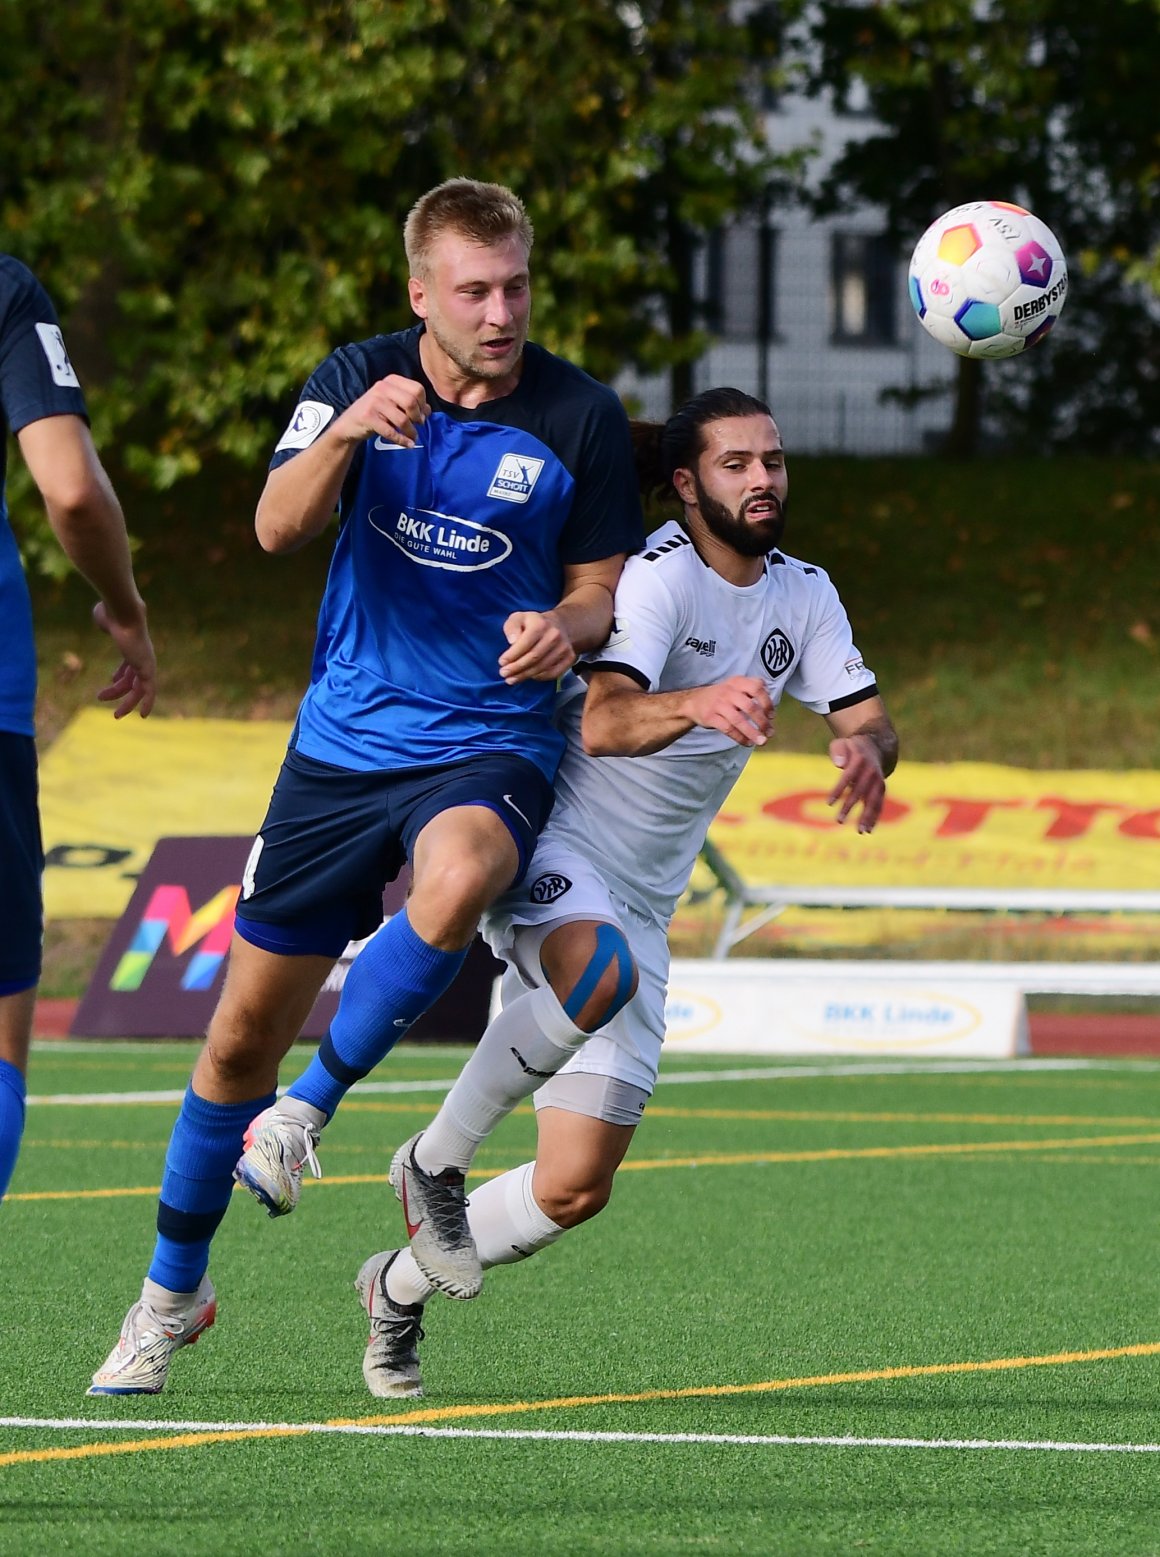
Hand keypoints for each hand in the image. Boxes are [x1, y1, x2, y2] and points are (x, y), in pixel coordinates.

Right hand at [92, 600, 157, 717]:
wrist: (123, 613)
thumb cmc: (111, 612)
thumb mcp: (104, 617)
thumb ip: (105, 622)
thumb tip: (103, 619)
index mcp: (132, 646)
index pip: (129, 664)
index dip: (120, 674)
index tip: (111, 679)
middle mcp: (141, 656)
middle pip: (131, 678)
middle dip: (118, 691)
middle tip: (102, 698)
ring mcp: (146, 664)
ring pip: (138, 689)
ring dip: (127, 703)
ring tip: (116, 715)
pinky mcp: (148, 670)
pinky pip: (149, 691)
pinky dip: (148, 703)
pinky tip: (143, 715)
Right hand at [333, 374, 430, 448]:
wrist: (349, 424)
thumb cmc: (375, 413)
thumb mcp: (393, 404)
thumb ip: (410, 404)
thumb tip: (428, 411)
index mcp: (391, 381)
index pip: (417, 389)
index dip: (423, 404)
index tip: (422, 415)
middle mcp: (382, 387)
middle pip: (411, 402)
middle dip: (418, 417)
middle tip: (418, 425)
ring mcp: (374, 401)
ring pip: (402, 419)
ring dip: (411, 432)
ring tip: (413, 437)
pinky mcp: (367, 417)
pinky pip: (390, 431)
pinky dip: (402, 440)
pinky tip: (408, 444)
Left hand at [499, 610, 575, 683]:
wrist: (559, 626)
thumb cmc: (533, 624)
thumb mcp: (518, 618)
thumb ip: (511, 627)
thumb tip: (512, 641)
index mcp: (540, 624)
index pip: (525, 643)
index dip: (512, 655)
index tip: (502, 662)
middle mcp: (554, 636)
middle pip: (533, 658)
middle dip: (517, 668)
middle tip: (504, 674)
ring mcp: (564, 647)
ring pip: (542, 667)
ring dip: (525, 675)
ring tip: (512, 679)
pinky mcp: (569, 658)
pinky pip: (553, 673)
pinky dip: (539, 677)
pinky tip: (529, 676)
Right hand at [683, 676, 773, 747]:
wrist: (694, 702)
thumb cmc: (722, 696)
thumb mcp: (736, 686)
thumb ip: (753, 691)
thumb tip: (772, 707)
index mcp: (737, 682)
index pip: (757, 688)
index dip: (767, 702)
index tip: (772, 715)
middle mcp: (728, 691)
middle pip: (750, 707)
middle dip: (762, 722)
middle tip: (770, 732)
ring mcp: (719, 704)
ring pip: (739, 720)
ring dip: (753, 732)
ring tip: (762, 741)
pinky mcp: (711, 717)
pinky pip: (728, 729)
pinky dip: (740, 737)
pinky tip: (747, 743)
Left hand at [827, 734, 885, 831]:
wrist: (875, 746)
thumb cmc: (851, 747)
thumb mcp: (842, 743)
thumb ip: (838, 751)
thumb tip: (840, 764)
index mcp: (859, 760)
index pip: (848, 777)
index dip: (839, 790)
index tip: (829, 803)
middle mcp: (871, 771)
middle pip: (860, 791)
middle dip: (849, 806)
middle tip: (839, 821)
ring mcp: (879, 780)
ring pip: (873, 800)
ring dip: (867, 816)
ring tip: (860, 831)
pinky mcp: (882, 788)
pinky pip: (879, 803)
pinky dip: (875, 817)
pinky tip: (868, 830)